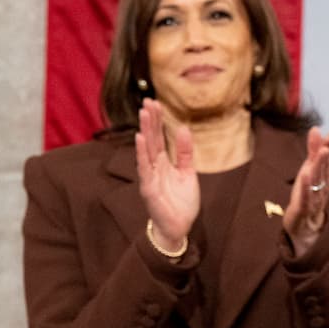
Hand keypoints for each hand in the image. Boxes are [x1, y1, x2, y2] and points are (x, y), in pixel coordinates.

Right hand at [134, 98, 197, 248]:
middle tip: (148, 100)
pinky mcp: (148, 188)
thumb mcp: (188, 173)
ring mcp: (150, 176)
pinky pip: (145, 168)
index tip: (156, 102)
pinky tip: (140, 138)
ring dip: (146, 131)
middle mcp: (154, 166)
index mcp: (164, 163)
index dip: (159, 121)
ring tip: (145, 113)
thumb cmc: (181, 202)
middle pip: (152, 139)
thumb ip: (185, 153)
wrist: (178, 227)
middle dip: (151, 120)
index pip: (160, 137)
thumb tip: (184, 129)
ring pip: (147, 150)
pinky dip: (142, 153)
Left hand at [283, 127, 328, 257]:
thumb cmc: (308, 193)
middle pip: (326, 168)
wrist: (305, 225)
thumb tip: (316, 128)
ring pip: (318, 180)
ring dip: (321, 166)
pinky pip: (306, 197)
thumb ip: (313, 150)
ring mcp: (315, 197)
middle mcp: (324, 187)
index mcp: (326, 177)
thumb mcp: (309, 170)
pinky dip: (307, 187)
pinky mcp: (304, 208)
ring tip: (322, 151)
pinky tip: (306, 175)